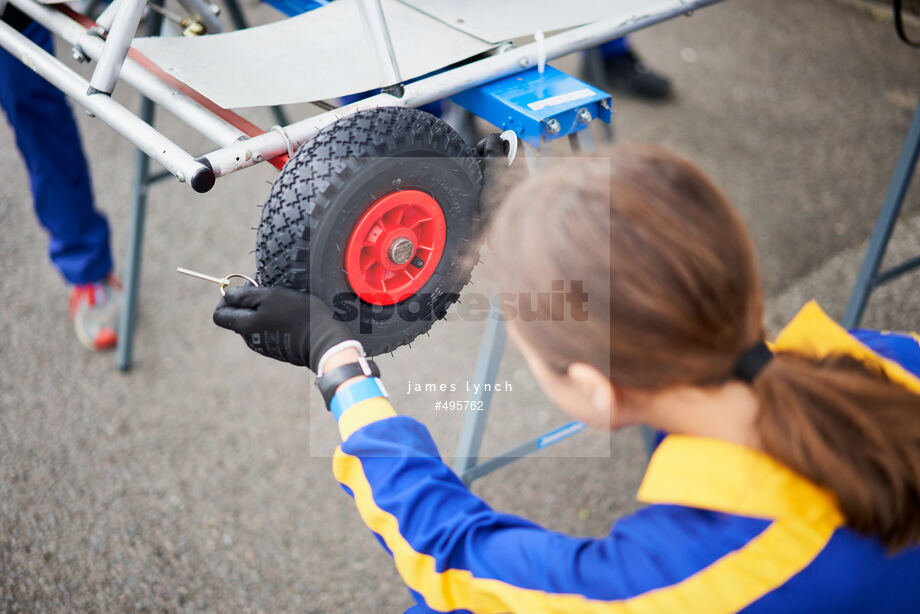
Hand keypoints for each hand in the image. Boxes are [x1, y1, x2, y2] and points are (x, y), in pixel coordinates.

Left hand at [213, 286, 353, 370]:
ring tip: (283, 301)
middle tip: (267, 290)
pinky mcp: (280, 349)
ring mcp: (265, 346)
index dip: (226, 299)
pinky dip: (275, 320)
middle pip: (238, 317)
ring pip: (255, 323)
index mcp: (245, 326)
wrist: (324, 341)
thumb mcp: (270, 296)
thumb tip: (228, 294)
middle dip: (248, 302)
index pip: (219, 314)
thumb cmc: (297, 315)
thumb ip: (244, 295)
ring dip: (263, 310)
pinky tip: (292, 315)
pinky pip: (270, 331)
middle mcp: (251, 339)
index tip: (244, 288)